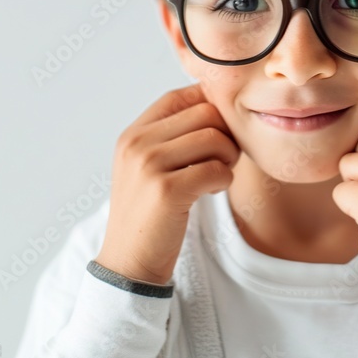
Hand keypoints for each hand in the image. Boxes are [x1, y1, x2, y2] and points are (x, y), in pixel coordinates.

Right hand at [96, 83, 241, 284]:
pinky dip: (224, 180)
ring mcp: (149, 165)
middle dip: (226, 133)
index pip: (178, 96)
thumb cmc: (149, 213)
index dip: (208, 104)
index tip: (221, 128)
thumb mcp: (146, 168)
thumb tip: (212, 106)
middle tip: (226, 157)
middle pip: (204, 113)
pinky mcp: (167, 190)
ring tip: (219, 175)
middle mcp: (137, 144)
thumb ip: (169, 138)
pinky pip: (216, 169)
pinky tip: (213, 191)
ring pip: (214, 138)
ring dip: (229, 157)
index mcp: (132, 134)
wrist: (129, 261)